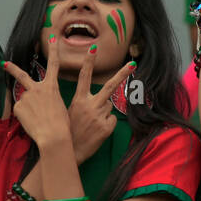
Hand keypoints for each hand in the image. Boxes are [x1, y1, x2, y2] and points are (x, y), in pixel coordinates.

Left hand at [4, 37, 72, 151]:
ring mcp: (26, 97)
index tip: (53, 38)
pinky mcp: (18, 107)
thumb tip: (34, 102)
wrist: (53, 135)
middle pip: (22, 76)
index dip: (54, 50)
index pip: (53, 64)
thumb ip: (47, 100)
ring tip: (34, 119)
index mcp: (51, 87)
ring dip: (27, 109)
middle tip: (4, 63)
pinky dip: (24, 118)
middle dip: (12, 68)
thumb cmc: (62, 124)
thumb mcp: (60, 108)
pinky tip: (30, 123)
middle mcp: (37, 88)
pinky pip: (20, 112)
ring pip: (23, 101)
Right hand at [68, 46, 135, 162]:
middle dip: (122, 74)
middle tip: (132, 63)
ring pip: (109, 106)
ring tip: (91, 124)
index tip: (93, 48)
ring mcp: (100, 116)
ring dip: (103, 113)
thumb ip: (84, 103)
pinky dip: (107, 125)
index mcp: (79, 101)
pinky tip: (97, 132)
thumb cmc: (68, 132)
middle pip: (109, 86)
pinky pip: (112, 120)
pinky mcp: (107, 127)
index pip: (84, 77)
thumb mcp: (70, 113)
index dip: (88, 62)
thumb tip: (102, 100)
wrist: (68, 152)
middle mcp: (90, 106)